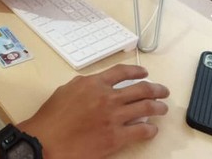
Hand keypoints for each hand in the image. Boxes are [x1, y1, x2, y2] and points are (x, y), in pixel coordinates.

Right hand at [19, 65, 169, 158]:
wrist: (48, 140)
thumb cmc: (52, 117)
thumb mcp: (66, 90)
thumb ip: (83, 85)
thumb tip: (95, 85)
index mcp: (93, 83)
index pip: (121, 72)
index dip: (136, 71)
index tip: (145, 73)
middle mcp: (107, 97)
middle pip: (141, 89)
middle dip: (156, 89)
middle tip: (163, 91)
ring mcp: (114, 117)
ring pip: (146, 108)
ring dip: (158, 107)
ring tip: (162, 108)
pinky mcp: (117, 137)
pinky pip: (141, 131)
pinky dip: (150, 129)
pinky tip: (152, 129)